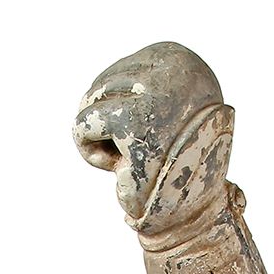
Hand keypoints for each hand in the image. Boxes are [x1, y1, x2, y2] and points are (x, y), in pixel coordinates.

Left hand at [74, 43, 231, 242]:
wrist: (191, 216)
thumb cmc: (175, 169)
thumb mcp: (166, 110)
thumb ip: (144, 87)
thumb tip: (100, 86)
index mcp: (181, 57)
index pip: (122, 70)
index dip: (125, 111)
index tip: (152, 137)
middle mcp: (174, 65)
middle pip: (104, 84)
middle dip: (113, 126)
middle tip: (142, 153)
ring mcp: (156, 92)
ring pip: (91, 102)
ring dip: (105, 139)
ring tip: (134, 158)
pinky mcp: (132, 121)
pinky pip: (82, 127)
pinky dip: (92, 154)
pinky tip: (120, 168)